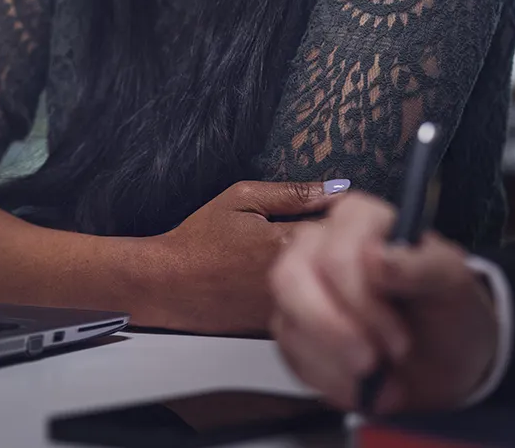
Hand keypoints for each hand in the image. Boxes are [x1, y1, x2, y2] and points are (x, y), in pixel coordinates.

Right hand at [139, 179, 334, 334]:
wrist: (170, 282)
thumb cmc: (201, 237)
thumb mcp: (242, 199)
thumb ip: (292, 193)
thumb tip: (338, 188)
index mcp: (286, 242)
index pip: (343, 229)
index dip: (344, 221)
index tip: (339, 215)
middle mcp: (294, 279)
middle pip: (343, 262)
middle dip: (340, 248)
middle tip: (323, 236)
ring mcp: (289, 307)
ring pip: (330, 288)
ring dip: (327, 274)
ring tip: (308, 261)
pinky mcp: (282, 326)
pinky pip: (313, 309)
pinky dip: (312, 296)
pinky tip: (295, 284)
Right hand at [269, 192, 499, 413]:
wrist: (446, 357)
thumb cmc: (448, 309)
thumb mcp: (453, 286)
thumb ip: (422, 265)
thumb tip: (375, 256)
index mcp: (358, 219)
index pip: (333, 252)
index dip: (360, 301)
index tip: (400, 340)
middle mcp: (317, 244)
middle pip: (290, 279)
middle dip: (334, 332)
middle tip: (376, 364)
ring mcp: (300, 286)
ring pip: (286, 320)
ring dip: (335, 364)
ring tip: (383, 384)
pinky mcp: (292, 326)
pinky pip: (290, 355)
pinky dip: (331, 382)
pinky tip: (368, 388)